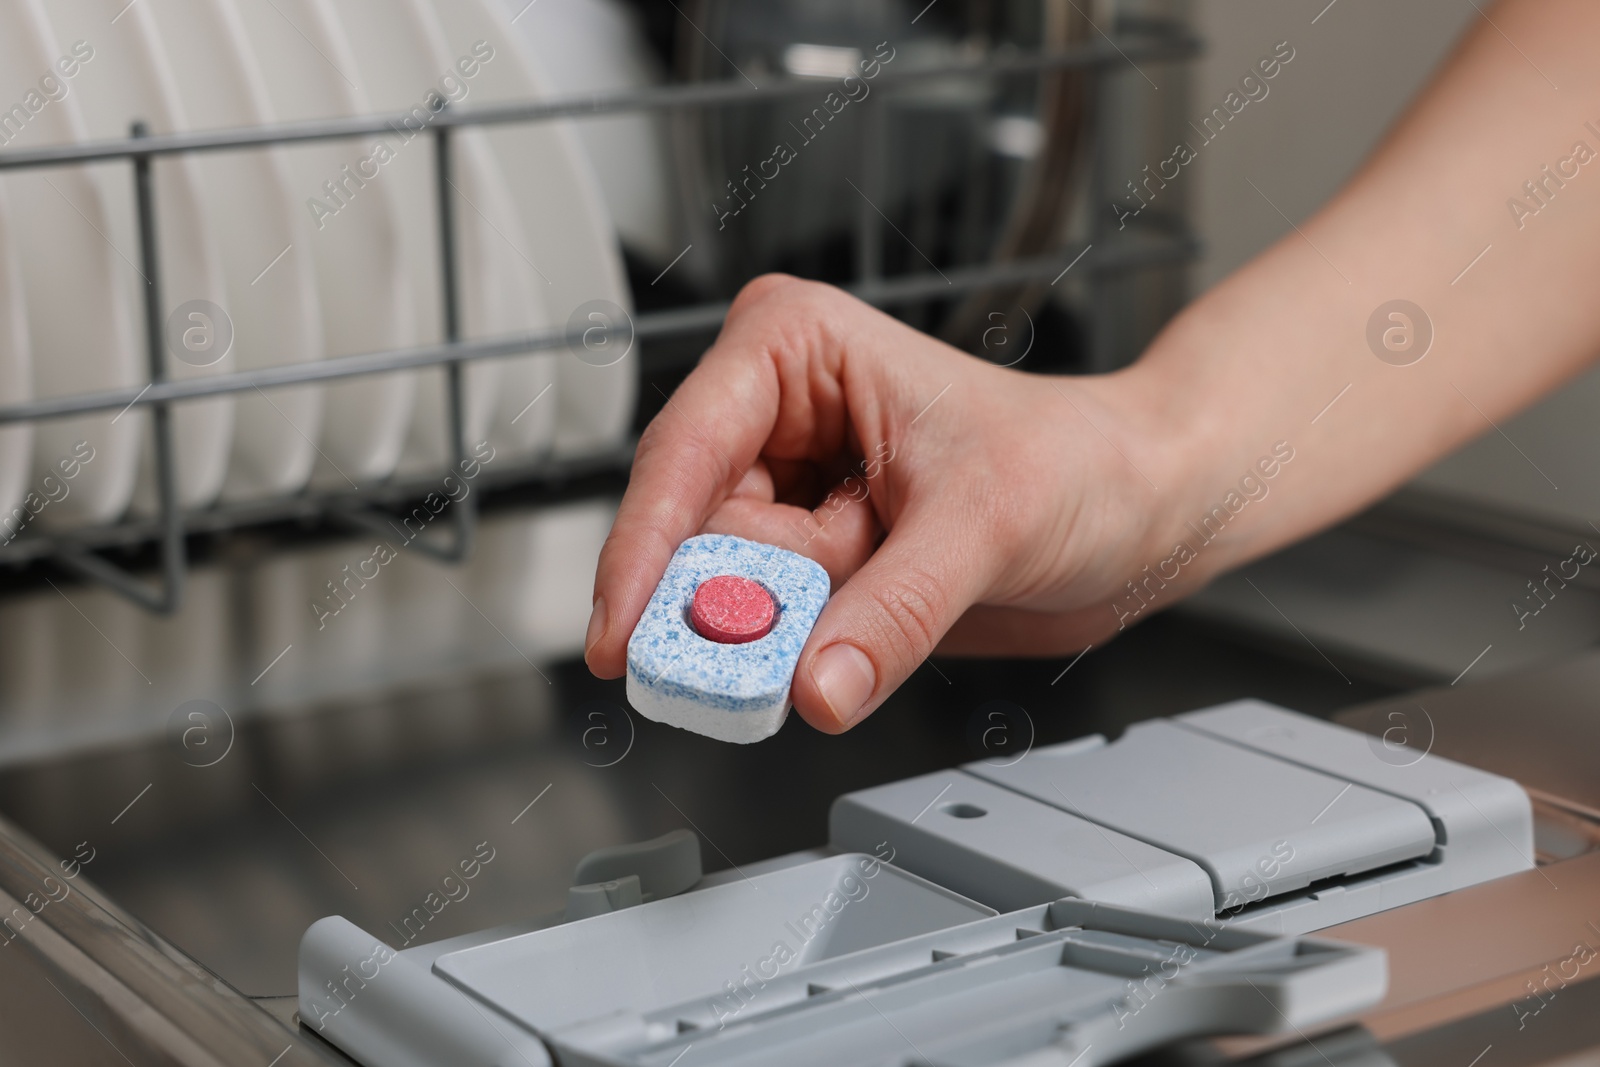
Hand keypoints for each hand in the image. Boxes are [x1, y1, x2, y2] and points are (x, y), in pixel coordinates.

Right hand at [584, 276, 1191, 732]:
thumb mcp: (984, 527)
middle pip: (689, 531)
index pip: (683, 450)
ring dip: (777, 631)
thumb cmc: (1078, 462)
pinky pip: (766, 624)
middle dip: (720, 608)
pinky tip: (853, 639)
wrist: (1138, 511)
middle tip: (742, 672)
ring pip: (723, 587)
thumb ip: (891, 611)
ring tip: (864, 612)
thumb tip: (814, 686)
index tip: (620, 637)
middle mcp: (777, 415)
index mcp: (797, 351)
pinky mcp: (813, 560)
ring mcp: (791, 492)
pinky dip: (798, 651)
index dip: (644, 549)